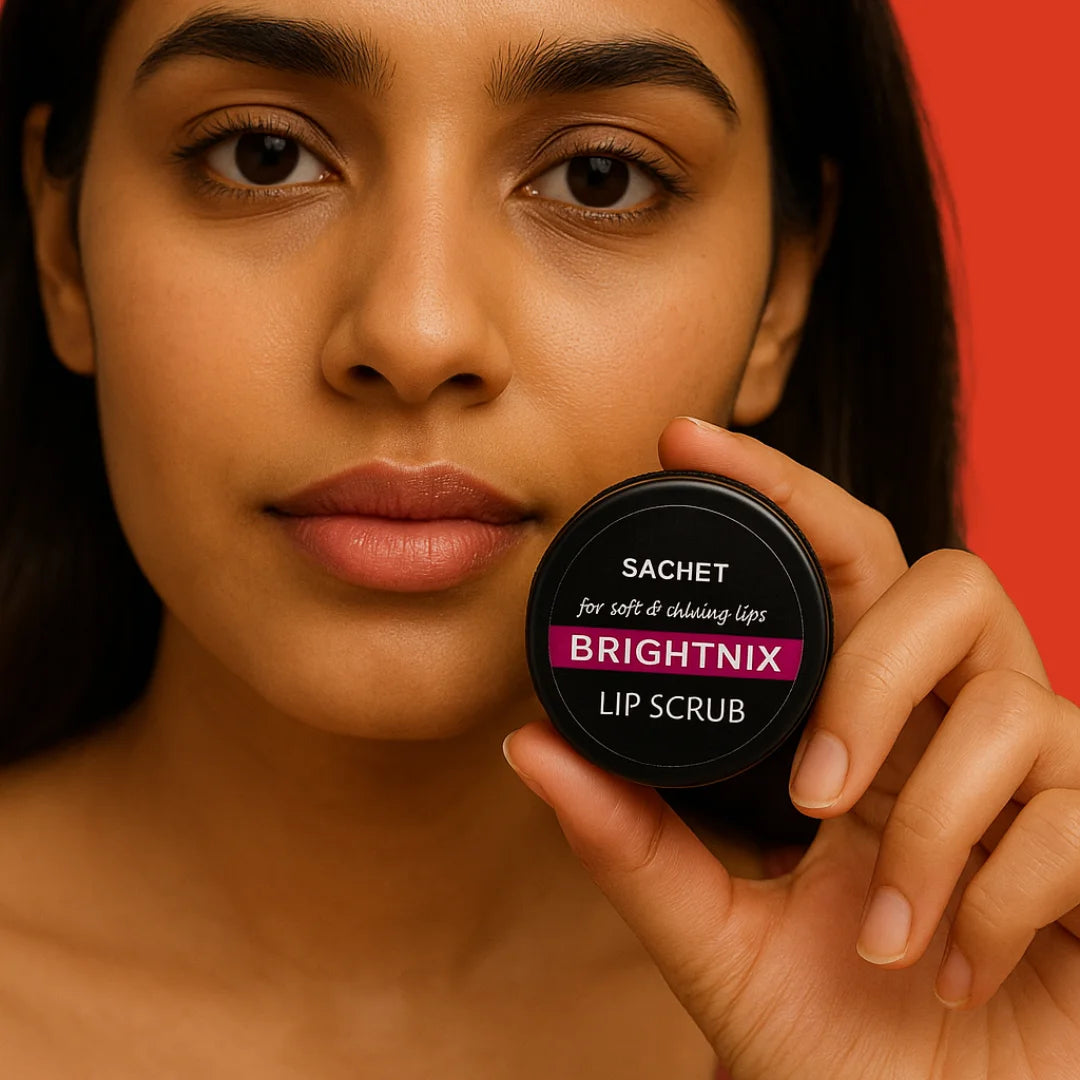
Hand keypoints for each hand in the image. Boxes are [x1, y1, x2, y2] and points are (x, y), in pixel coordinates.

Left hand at [503, 417, 1079, 1079]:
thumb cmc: (843, 1048)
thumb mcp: (718, 936)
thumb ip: (632, 844)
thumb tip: (527, 744)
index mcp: (859, 733)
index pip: (833, 566)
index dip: (775, 492)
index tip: (685, 441)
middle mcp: (952, 732)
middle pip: (946, 584)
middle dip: (876, 672)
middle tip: (814, 790)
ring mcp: (1044, 781)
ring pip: (1016, 702)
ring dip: (931, 826)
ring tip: (888, 934)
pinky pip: (1077, 806)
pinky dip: (1002, 893)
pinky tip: (958, 960)